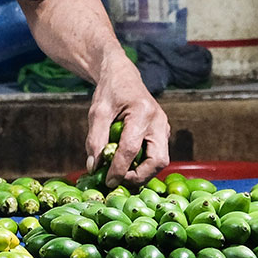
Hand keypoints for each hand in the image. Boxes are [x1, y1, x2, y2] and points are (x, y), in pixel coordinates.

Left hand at [85, 55, 170, 187]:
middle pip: (158, 160)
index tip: (107, 181)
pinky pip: (156, 155)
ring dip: (142, 173)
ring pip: (161, 161)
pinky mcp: (162, 133)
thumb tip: (94, 167)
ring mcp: (164, 128)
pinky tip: (126, 165)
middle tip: (118, 181)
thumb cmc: (110, 91)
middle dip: (139, 176)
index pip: (131, 148)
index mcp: (142, 112)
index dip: (119, 169)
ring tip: (120, 174)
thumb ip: (95, 139)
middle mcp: (159, 121)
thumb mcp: (97, 112)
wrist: (123, 76)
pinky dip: (143, 165)